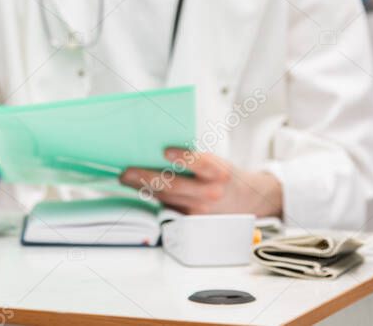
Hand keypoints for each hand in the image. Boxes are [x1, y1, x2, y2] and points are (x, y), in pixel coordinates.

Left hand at [119, 148, 282, 216]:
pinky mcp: (193, 220)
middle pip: (174, 186)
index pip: (201, 164)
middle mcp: (211, 193)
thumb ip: (194, 159)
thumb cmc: (225, 175)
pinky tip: (139, 188)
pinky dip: (153, 196)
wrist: (246, 200)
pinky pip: (168, 206)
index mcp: (219, 172)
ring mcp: (201, 210)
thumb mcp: (217, 161)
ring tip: (126, 178)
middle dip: (147, 177)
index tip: (165, 151)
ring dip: (143, 187)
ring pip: (166, 197)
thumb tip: (159, 152)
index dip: (183, 158)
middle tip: (127, 171)